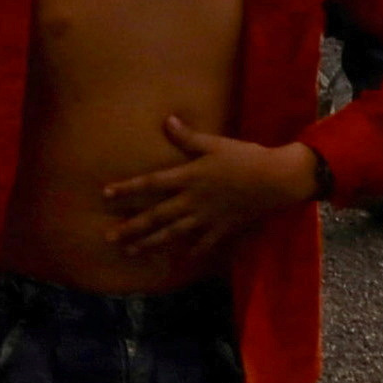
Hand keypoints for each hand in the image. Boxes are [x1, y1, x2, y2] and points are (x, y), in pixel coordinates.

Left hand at [96, 116, 323, 265]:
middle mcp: (192, 200)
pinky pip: (203, 244)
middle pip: (156, 215)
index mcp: (189, 177)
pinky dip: (191, 253)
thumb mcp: (216, 144)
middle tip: (110, 237)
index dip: (128, 188)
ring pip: (173, 233)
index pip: (151, 183)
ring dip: (150, 242)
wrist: (276, 180)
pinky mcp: (222, 228)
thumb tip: (167, 121)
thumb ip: (189, 137)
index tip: (106, 194)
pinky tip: (179, 261)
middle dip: (132, 226)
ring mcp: (206, 218)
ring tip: (132, 250)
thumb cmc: (245, 157)